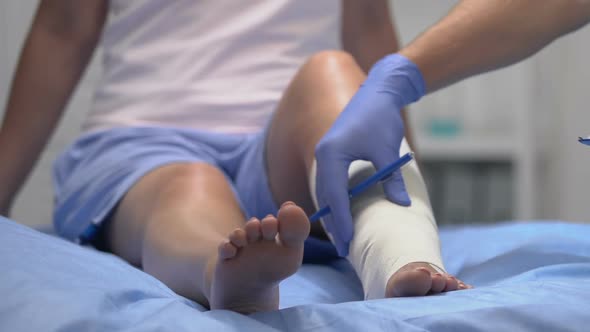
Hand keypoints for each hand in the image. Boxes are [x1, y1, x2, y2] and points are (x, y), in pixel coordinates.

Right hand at [314, 54, 424, 255]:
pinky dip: (334, 200)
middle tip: (344, 248)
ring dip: (333, 213)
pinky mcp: (331, 153)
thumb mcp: (388, 152)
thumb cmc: (381, 119)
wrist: (377, 92)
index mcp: (331, 155)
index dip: (342, 220)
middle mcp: (323, 155)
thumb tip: (402, 205)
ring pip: (325, 191)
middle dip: (334, 222)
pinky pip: (329, 182)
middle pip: (325, 197)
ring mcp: (325, 154)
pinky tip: (343, 212)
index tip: (348, 241)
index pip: (335, 195)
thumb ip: (391, 179)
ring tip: (342, 236)